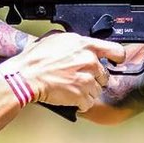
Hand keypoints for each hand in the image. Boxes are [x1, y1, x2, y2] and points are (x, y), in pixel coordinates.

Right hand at [1, 32, 125, 111]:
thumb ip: (74, 42)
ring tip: (70, 88)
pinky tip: (69, 97)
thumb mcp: (56, 39)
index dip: (118, 57)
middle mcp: (89, 61)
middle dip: (94, 78)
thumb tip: (81, 44)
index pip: (115, 50)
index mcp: (85, 45)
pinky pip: (88, 103)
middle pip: (104, 74)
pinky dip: (80, 103)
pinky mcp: (81, 96)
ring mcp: (87, 79)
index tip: (117, 61)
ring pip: (97, 90)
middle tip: (78, 78)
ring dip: (86, 91)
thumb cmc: (35, 59)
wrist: (25, 76)